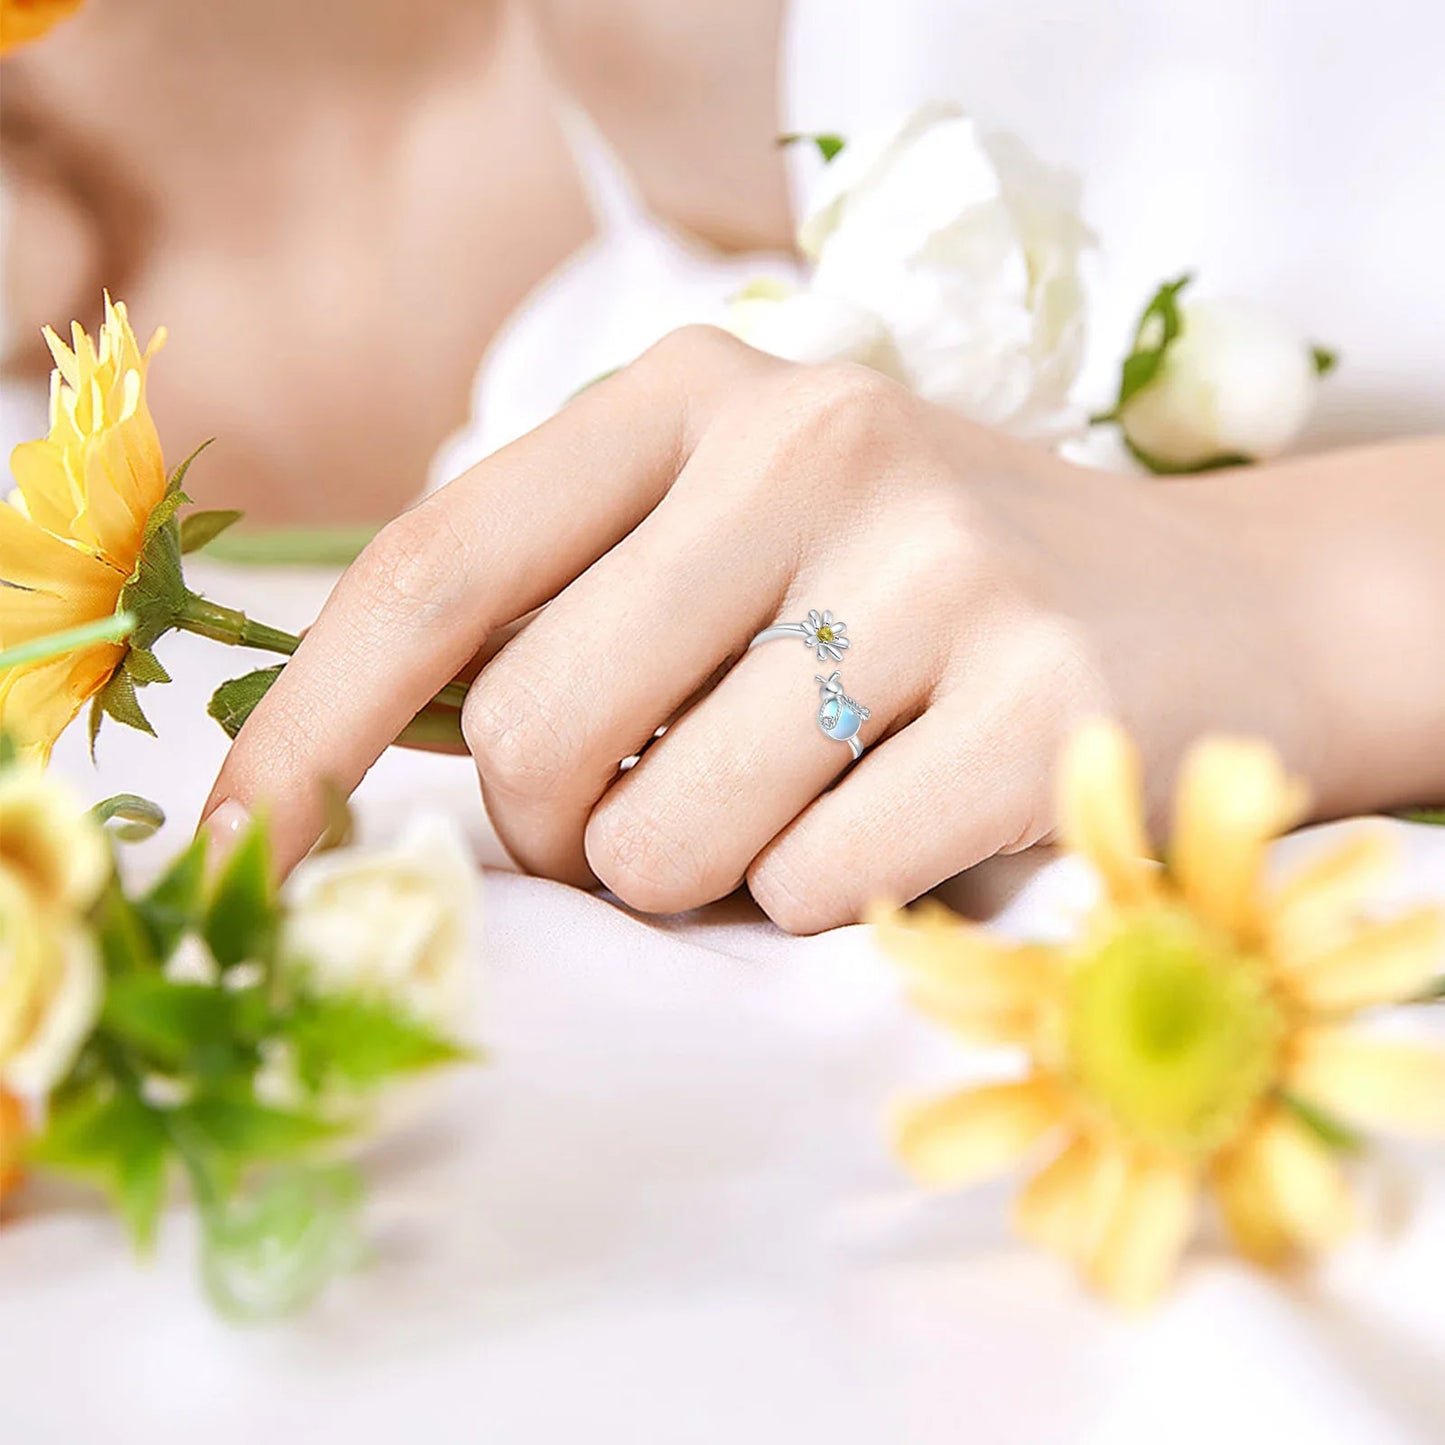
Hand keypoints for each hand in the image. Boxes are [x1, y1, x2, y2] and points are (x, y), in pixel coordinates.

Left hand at [203, 326, 1327, 930]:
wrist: (1222, 610)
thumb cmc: (935, 591)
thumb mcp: (744, 536)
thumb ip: (569, 603)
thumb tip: (362, 743)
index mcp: (698, 392)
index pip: (434, 570)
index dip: (305, 724)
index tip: (246, 842)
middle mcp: (809, 447)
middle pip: (527, 738)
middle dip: (559, 832)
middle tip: (648, 818)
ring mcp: (937, 570)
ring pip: (663, 845)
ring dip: (699, 876)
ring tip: (802, 808)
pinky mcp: (1039, 709)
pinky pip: (806, 893)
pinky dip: (823, 902)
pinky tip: (912, 828)